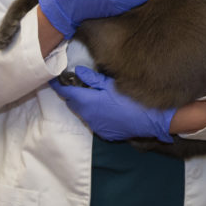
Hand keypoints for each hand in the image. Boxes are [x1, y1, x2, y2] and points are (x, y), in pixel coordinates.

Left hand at [49, 66, 174, 142]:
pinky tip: (104, 108)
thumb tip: (78, 72)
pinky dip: (94, 114)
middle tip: (76, 83)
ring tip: (92, 94)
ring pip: (83, 113)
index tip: (55, 79)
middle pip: (73, 104)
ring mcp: (96, 127)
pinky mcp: (105, 133)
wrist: (150, 120)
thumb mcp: (112, 84)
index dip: (59, 85)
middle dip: (72, 94)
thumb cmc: (132, 99)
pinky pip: (93, 121)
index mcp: (88, 102)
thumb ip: (93, 79)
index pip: (67, 93)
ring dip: (84, 104)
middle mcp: (88, 117)